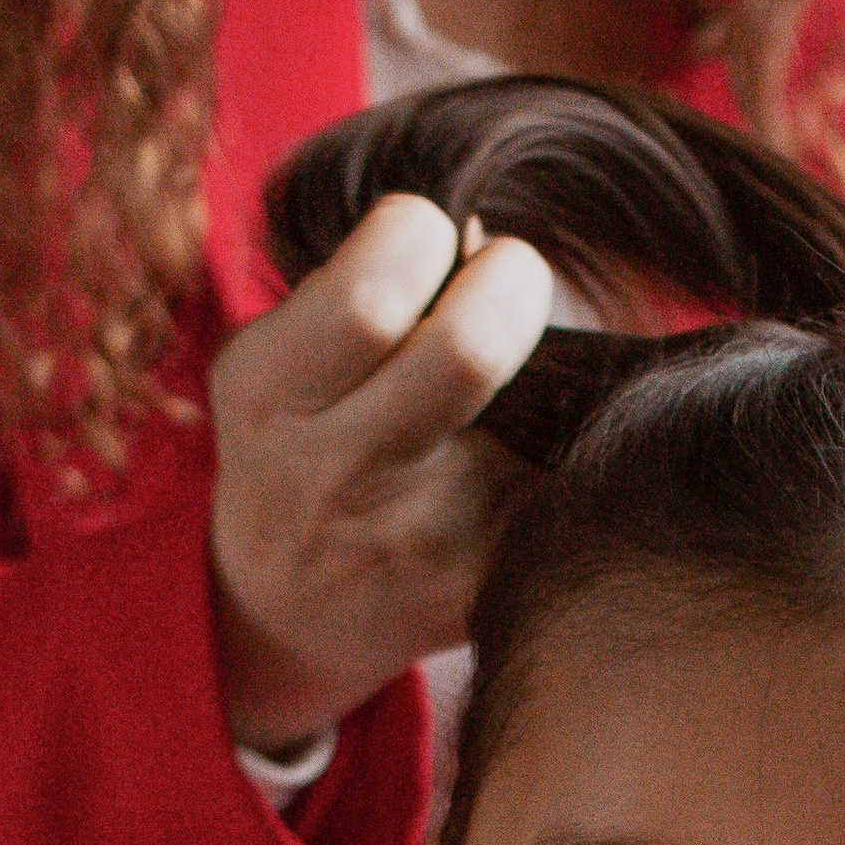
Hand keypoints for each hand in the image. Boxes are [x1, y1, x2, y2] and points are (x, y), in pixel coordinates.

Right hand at [208, 194, 553, 748]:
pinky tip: (533, 439)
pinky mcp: (492, 583)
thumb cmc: (301, 443)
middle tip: (511, 277)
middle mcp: (343, 475)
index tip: (429, 238)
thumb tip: (486, 237)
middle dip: (513, 283)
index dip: (419, 234)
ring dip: (548, 368)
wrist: (296, 610)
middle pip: (469, 352)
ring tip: (511, 373)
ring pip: (542, 414)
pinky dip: (569, 438)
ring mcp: (426, 540)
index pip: (371, 298)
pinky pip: (568, 477)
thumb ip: (356, 291)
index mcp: (274, 397)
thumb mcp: (277, 360)